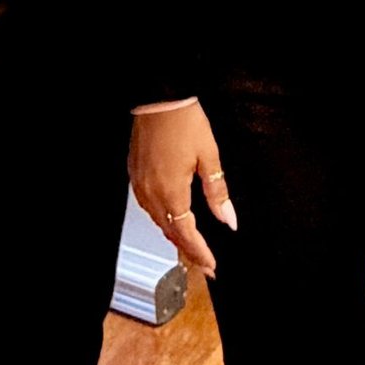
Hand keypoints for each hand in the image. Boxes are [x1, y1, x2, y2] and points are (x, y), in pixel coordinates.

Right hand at [129, 102, 236, 277]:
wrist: (159, 98)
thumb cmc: (183, 121)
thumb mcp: (209, 156)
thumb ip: (217, 191)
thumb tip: (228, 218)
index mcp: (171, 192)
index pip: (186, 234)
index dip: (200, 253)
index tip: (212, 266)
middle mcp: (151, 193)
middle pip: (170, 232)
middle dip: (188, 250)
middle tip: (204, 264)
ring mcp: (140, 184)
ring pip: (157, 221)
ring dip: (174, 235)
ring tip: (192, 246)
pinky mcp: (135, 174)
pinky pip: (148, 206)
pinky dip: (162, 218)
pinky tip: (171, 218)